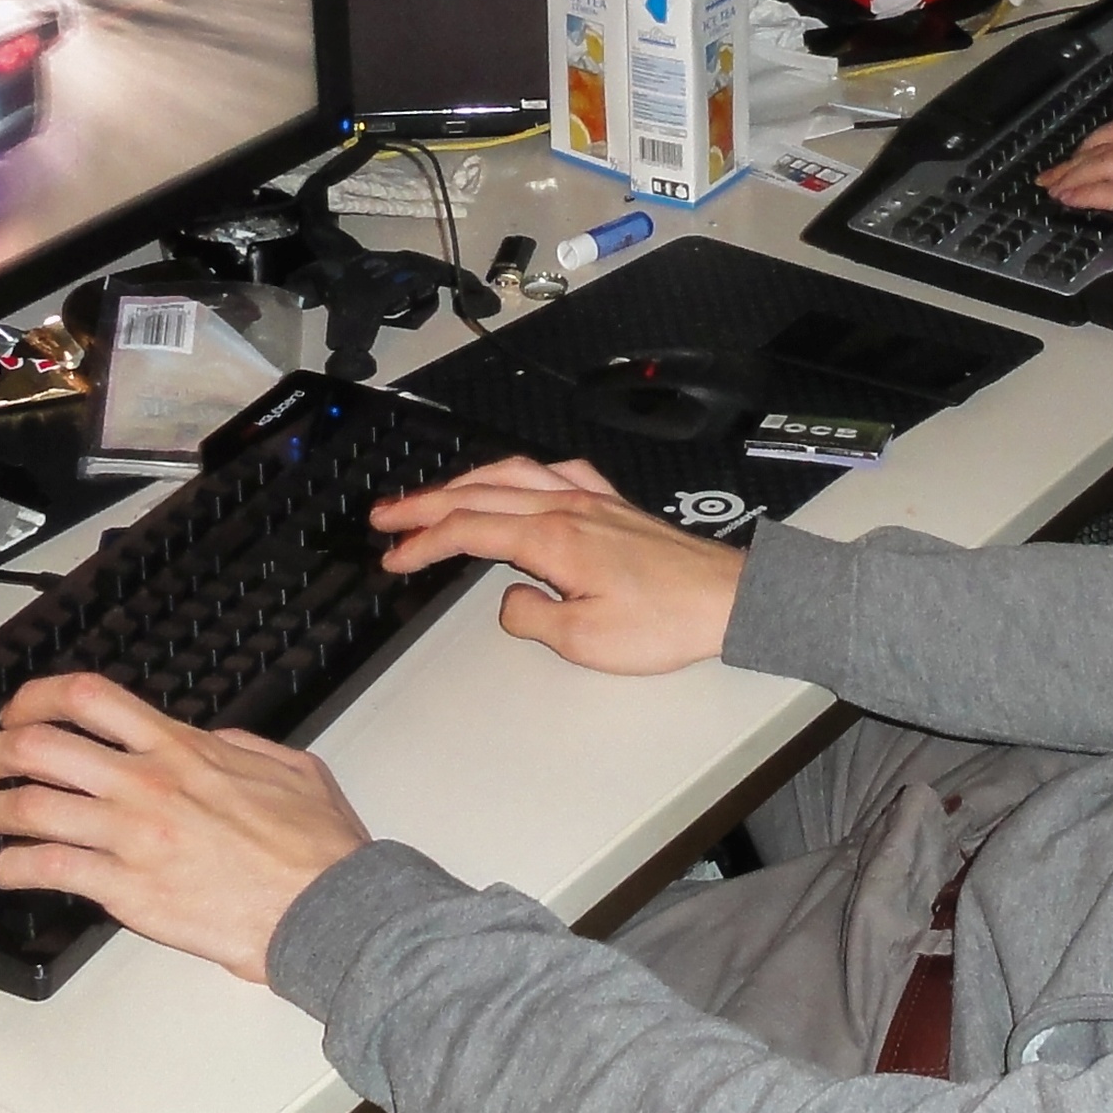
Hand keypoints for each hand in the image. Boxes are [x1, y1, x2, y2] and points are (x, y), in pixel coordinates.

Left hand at [0, 674, 365, 984]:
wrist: (328, 908)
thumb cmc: (317, 848)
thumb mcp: (290, 767)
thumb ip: (241, 747)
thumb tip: (211, 741)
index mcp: (182, 748)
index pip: (89, 698)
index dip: (34, 698)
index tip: (15, 713)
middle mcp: (147, 783)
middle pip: (37, 745)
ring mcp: (132, 836)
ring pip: (27, 806)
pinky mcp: (126, 890)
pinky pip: (46, 869)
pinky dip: (9, 869)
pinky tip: (2, 872)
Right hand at [369, 456, 744, 672]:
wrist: (727, 599)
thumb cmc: (667, 621)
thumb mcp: (586, 641)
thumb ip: (532, 618)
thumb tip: (508, 602)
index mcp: (553, 538)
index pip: (468, 530)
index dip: (422, 542)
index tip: (393, 556)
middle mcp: (568, 508)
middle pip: (479, 494)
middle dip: (424, 504)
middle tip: (386, 516)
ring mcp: (591, 500)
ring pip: (511, 474)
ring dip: (464, 482)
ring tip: (432, 494)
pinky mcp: (612, 504)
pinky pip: (553, 471)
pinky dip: (518, 472)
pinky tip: (515, 478)